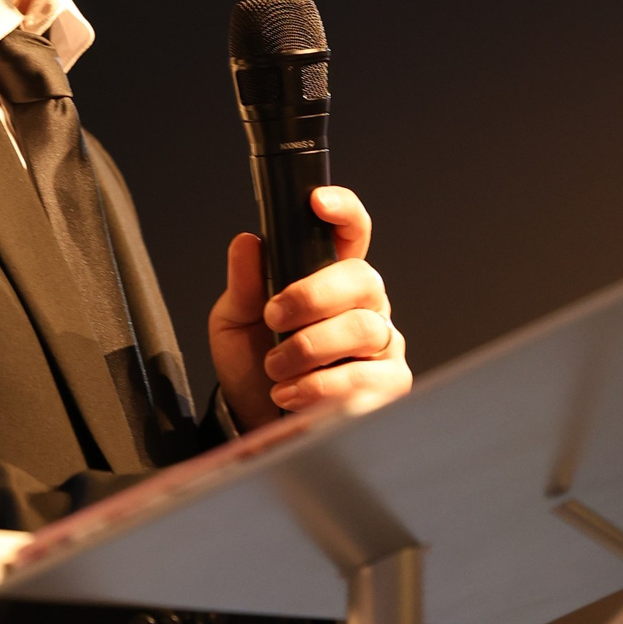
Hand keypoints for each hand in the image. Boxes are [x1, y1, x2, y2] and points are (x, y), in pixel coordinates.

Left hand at [208, 187, 410, 433]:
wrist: (254, 420)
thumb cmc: (251, 363)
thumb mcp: (234, 320)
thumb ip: (244, 283)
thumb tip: (248, 242)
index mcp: (330, 275)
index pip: (351, 232)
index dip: (342, 211)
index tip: (318, 203)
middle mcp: (364, 303)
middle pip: (362, 278)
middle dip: (312, 296)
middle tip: (273, 318)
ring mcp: (381, 342)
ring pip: (363, 328)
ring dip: (310, 348)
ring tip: (275, 368)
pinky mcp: (388, 383)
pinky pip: (368, 377)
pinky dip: (324, 386)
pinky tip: (293, 394)